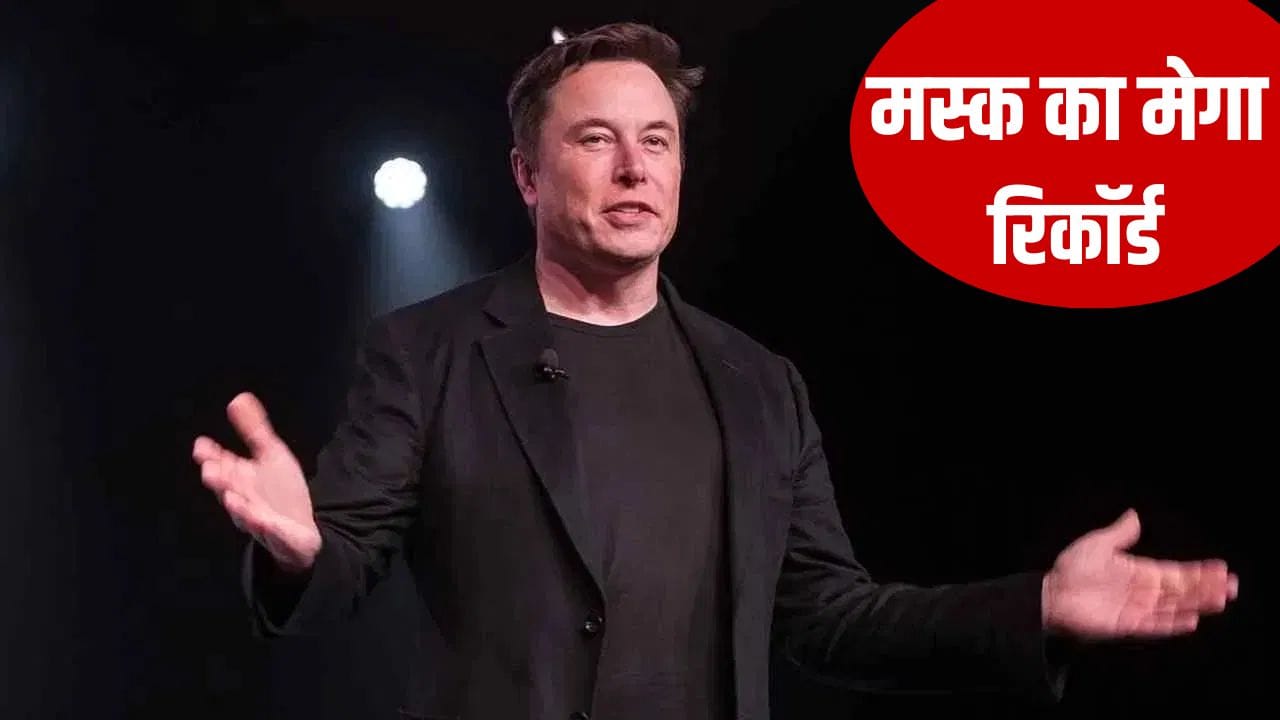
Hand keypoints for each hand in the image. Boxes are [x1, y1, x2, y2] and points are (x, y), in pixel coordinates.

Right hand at [193, 392, 321, 572]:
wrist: (300, 530)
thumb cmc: (279, 492)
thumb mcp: (271, 455)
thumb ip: (254, 430)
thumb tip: (238, 398)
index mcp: (240, 478)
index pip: (221, 465)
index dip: (211, 457)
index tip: (201, 446)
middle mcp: (244, 499)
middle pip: (228, 489)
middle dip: (219, 480)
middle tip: (209, 469)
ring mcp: (258, 520)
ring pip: (245, 514)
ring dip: (237, 506)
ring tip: (230, 496)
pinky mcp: (278, 536)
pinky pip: (271, 532)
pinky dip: (265, 526)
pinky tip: (262, 519)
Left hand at [1042, 508, 1237, 639]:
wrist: (1050, 593)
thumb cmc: (1072, 569)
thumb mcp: (1098, 545)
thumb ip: (1120, 534)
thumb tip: (1135, 515)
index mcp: (1140, 573)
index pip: (1176, 573)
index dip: (1199, 572)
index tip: (1222, 569)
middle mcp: (1144, 593)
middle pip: (1181, 591)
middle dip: (1206, 588)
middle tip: (1232, 587)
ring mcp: (1137, 610)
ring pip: (1174, 607)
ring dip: (1197, 604)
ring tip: (1220, 600)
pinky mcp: (1127, 626)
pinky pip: (1154, 626)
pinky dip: (1172, 624)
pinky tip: (1191, 621)